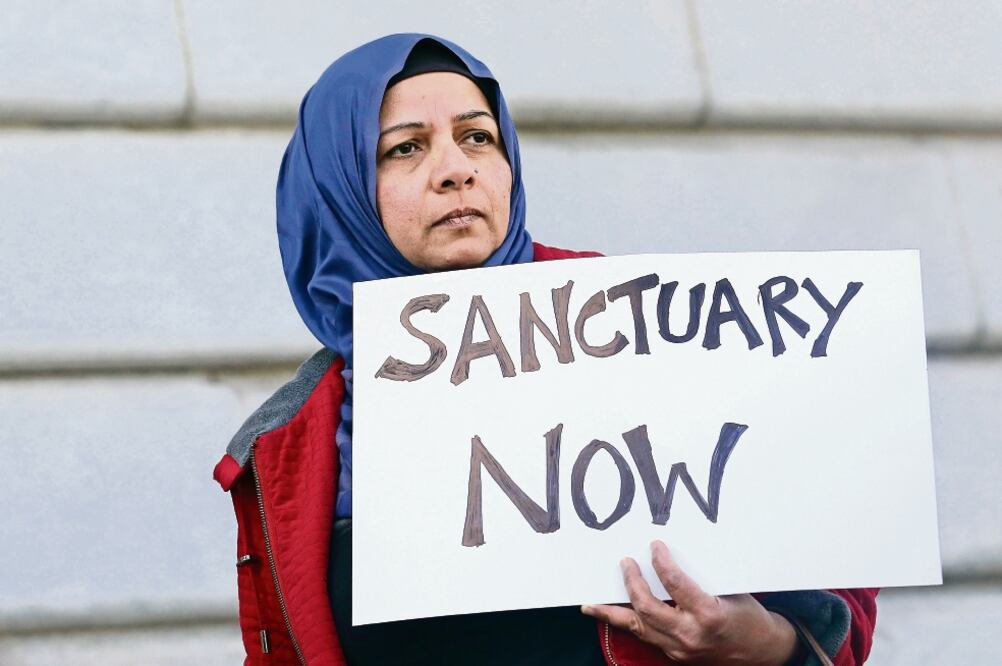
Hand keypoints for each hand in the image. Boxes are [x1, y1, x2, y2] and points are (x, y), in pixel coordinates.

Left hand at [581, 541, 797, 664]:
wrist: (763, 652)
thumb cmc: (748, 616)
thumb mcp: (730, 590)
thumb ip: (699, 578)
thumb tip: (670, 557)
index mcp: (708, 614)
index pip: (675, 584)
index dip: (660, 562)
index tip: (654, 546)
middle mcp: (690, 634)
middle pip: (647, 609)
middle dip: (632, 584)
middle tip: (625, 563)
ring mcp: (680, 649)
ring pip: (638, 628)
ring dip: (612, 613)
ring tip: (590, 604)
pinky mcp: (675, 656)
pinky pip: (646, 636)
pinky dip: (629, 624)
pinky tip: (613, 616)